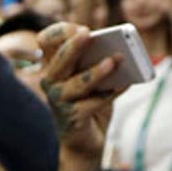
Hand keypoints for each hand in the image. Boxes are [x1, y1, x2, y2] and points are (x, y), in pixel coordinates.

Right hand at [38, 22, 123, 166]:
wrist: (85, 141)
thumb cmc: (91, 103)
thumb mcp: (93, 78)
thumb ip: (98, 61)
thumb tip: (116, 52)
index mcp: (55, 66)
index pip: (46, 41)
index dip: (60, 31)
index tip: (81, 29)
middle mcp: (51, 81)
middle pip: (58, 58)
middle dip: (73, 46)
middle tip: (89, 33)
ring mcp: (59, 101)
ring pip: (78, 82)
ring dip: (97, 71)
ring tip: (115, 60)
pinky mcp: (72, 118)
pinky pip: (95, 102)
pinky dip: (113, 91)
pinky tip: (126, 83)